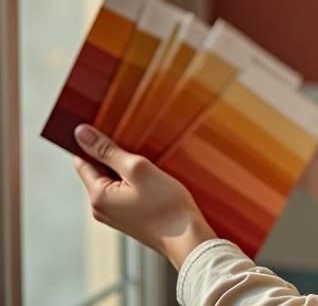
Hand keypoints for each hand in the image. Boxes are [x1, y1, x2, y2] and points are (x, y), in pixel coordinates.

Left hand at [73, 124, 217, 270]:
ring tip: (145, 162)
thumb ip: (108, 151)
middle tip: (134, 144)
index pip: (82, 162)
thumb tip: (81, 134)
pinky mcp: (129, 217)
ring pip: (112, 180)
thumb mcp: (137, 169)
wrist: (187, 237)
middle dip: (111, 155)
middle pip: (97, 171)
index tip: (107, 130)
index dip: (91, 143)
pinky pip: (123, 190)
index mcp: (97, 197)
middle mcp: (100, 209)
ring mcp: (115, 215)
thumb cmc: (165, 204)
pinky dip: (133, 180)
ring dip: (124, 167)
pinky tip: (151, 177)